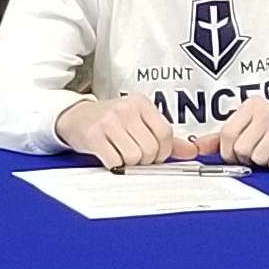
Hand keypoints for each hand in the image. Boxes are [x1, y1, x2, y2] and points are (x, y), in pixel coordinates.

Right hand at [58, 95, 179, 170]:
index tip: (154, 155)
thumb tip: (192, 152)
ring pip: (134, 156)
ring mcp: (108, 121)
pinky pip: (114, 161)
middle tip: (135, 157)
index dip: (163, 151)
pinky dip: (114, 165)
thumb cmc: (111, 121)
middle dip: (145, 160)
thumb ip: (164, 137)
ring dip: (129, 164)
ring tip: (121, 155)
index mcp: (141, 103)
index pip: (165, 133)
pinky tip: (110, 157)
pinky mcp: (93, 135)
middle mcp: (126, 108)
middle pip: (150, 148)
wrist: (76, 117)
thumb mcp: (139, 122)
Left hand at [202, 98, 268, 170]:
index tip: (238, 155)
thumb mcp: (249, 128)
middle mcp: (266, 110)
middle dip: (249, 158)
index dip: (229, 152)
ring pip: (258, 158)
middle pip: (241, 149)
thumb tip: (196, 147)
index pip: (227, 134)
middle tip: (261, 152)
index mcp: (251, 106)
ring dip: (265, 162)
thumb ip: (222, 138)